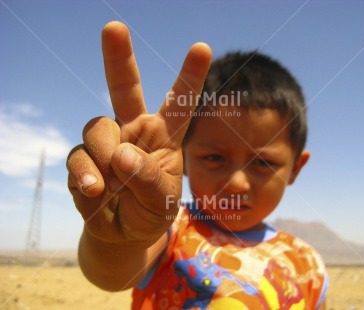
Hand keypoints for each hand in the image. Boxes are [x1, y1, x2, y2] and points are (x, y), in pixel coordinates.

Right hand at [67, 21, 211, 245]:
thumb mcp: (163, 201)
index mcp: (164, 136)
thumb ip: (149, 179)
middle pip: (123, 87)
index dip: (190, 75)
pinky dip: (85, 175)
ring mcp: (107, 143)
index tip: (202, 48)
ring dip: (103, 155)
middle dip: (118, 57)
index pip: (179, 102)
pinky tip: (94, 190)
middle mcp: (134, 131)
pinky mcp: (84, 159)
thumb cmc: (151, 212)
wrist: (123, 234)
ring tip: (111, 185)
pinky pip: (78, 157)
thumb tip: (121, 155)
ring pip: (97, 127)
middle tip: (114, 28)